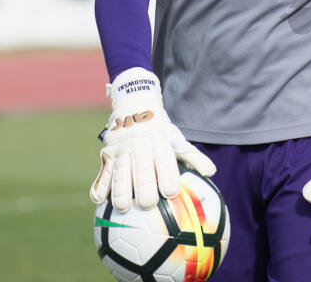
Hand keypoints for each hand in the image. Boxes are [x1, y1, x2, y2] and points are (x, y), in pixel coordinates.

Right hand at [89, 68, 215, 211]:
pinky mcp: (107, 153)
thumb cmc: (159, 128)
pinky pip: (102, 172)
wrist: (133, 102)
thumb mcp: (176, 138)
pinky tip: (100, 199)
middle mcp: (139, 145)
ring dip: (120, 192)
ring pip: (119, 174)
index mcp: (159, 142)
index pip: (165, 163)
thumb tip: (211, 172)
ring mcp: (121, 149)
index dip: (167, 179)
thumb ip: (192, 156)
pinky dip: (99, 186)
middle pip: (141, 171)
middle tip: (147, 205)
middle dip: (144, 190)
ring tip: (123, 207)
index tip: (170, 193)